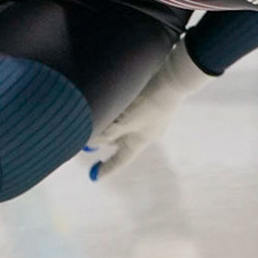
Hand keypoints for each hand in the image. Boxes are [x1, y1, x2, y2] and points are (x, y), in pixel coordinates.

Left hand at [89, 43, 212, 178]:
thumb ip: (107, 132)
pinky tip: (107, 107)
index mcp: (141, 141)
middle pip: (119, 141)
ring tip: (91, 123)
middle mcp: (144, 132)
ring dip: (107, 126)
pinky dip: (114, 114)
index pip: (120, 159)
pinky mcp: (145, 101)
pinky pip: (126, 113)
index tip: (94, 177)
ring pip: (121, 126)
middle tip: (85, 145)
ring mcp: (146, 117)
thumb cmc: (149, 105)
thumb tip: (89, 143)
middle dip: (102, 142)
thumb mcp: (126, 122)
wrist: (172, 80)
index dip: (107, 168)